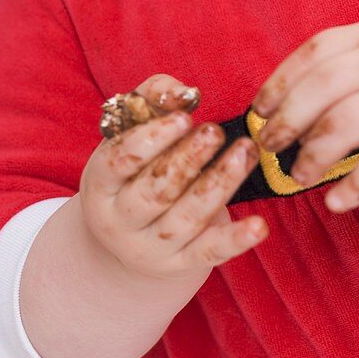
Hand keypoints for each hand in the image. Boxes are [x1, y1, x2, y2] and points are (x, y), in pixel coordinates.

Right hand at [80, 74, 268, 282]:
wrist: (125, 235)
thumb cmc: (132, 166)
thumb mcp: (129, 131)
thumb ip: (153, 98)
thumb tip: (185, 93)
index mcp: (99, 183)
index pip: (120, 161)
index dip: (152, 139)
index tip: (184, 117)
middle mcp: (119, 221)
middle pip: (155, 191)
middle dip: (188, 159)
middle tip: (215, 131)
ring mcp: (150, 248)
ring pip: (187, 218)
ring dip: (219, 184)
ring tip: (245, 152)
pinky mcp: (180, 264)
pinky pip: (209, 253)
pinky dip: (236, 240)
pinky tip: (259, 225)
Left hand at [252, 19, 358, 212]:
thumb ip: (344, 69)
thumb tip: (277, 110)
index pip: (315, 52)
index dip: (280, 82)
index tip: (258, 110)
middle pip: (321, 87)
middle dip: (285, 120)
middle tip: (267, 147)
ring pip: (343, 125)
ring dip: (311, 156)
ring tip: (297, 175)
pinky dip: (351, 188)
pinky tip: (335, 202)